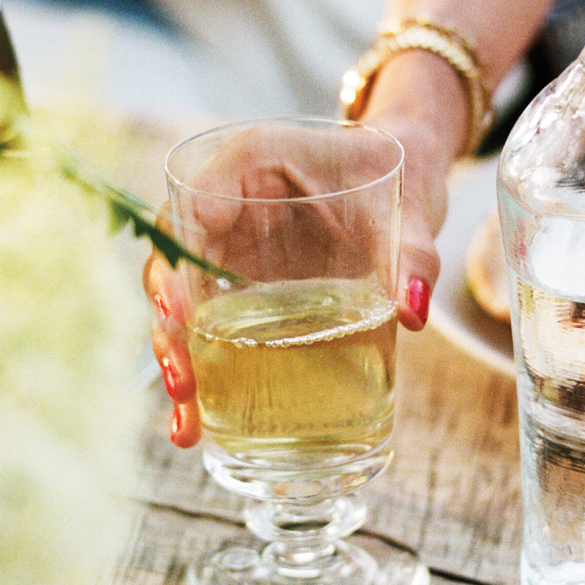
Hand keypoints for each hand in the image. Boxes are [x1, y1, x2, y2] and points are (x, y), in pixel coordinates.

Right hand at [146, 121, 404, 448]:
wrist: (405, 176)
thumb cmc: (399, 176)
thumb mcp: (411, 211)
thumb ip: (414, 253)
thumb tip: (413, 311)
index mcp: (252, 161)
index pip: (193, 203)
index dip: (178, 256)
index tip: (180, 308)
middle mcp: (226, 204)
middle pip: (173, 262)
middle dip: (170, 326)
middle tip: (184, 378)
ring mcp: (229, 249)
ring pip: (181, 302)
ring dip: (177, 359)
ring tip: (185, 420)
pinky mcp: (240, 286)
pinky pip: (208, 323)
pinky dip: (202, 370)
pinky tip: (198, 423)